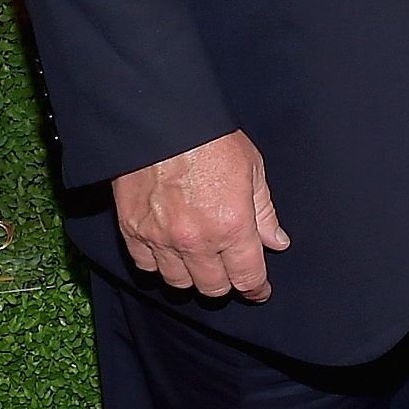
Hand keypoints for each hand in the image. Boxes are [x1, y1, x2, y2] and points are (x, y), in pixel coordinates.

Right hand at [112, 128, 288, 301]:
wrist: (159, 118)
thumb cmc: (209, 137)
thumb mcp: (251, 168)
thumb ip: (264, 212)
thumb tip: (276, 242)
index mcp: (232, 226)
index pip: (247, 278)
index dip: (256, 289)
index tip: (258, 290)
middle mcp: (196, 241)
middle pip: (212, 288)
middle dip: (226, 284)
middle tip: (229, 273)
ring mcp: (160, 238)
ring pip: (178, 282)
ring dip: (191, 277)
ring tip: (198, 262)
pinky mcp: (132, 230)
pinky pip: (145, 265)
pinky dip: (158, 264)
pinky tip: (168, 252)